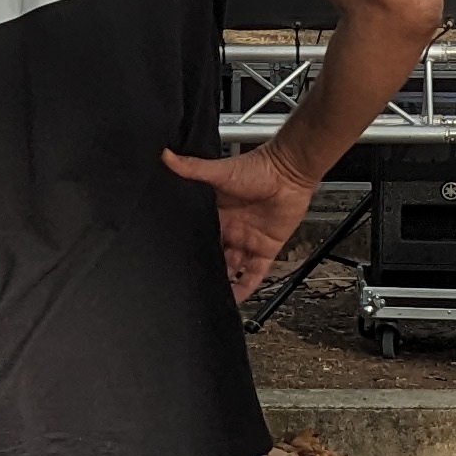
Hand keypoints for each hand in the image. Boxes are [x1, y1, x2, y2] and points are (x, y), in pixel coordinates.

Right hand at [164, 143, 319, 298]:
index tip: (174, 261)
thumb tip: (166, 155)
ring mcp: (248, 240)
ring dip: (221, 281)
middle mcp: (231, 229)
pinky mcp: (266, 249)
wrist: (290, 172)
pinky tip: (235, 300)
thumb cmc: (258, 168)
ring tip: (206, 297)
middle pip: (214, 255)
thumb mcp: (220, 171)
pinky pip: (254, 274)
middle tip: (188, 284)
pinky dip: (245, 288)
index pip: (200, 235)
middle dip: (204, 268)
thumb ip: (193, 168)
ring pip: (231, 269)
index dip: (189, 248)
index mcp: (216, 213)